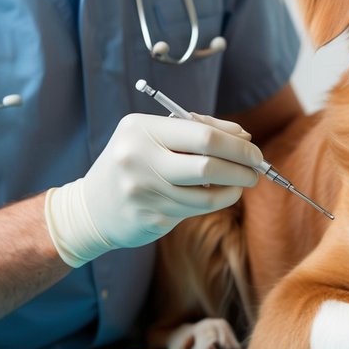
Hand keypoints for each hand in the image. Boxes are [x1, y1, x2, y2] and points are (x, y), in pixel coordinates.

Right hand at [44, 113, 262, 266]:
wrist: (92, 207)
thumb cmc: (135, 160)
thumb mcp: (156, 134)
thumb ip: (200, 129)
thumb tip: (244, 137)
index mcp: (141, 129)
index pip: (203, 135)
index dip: (237, 145)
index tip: (254, 152)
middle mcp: (138, 158)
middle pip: (208, 165)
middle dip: (242, 168)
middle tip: (256, 169)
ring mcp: (142, 191)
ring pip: (206, 193)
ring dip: (234, 188)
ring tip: (241, 182)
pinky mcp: (149, 218)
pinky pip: (196, 210)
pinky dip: (216, 201)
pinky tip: (221, 195)